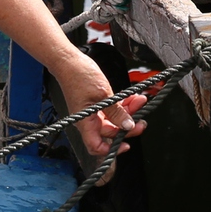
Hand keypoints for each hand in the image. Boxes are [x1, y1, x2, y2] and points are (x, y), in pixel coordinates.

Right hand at [55, 51, 145, 165]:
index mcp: (85, 122)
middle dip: (127, 126)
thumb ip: (117, 112)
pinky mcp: (96, 104)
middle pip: (110, 132)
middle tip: (141, 121)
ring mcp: (92, 112)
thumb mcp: (103, 94)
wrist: (69, 61)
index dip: (111, 150)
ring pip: (114, 120)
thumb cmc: (78, 75)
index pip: (96, 146)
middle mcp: (88, 120)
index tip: (126, 145)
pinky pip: (112, 110)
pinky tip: (132, 98)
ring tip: (139, 102)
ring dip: (128, 112)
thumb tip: (128, 126)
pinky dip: (122, 105)